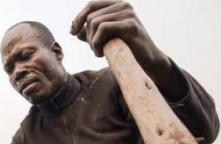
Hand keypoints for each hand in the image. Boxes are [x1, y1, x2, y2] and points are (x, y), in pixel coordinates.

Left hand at [70, 0, 185, 100]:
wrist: (147, 62)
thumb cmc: (127, 50)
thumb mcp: (106, 40)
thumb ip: (92, 33)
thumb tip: (75, 30)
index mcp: (118, 4)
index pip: (91, 5)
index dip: (79, 18)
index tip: (72, 33)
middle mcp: (124, 5)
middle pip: (91, 16)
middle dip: (87, 35)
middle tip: (94, 49)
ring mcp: (128, 13)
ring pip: (95, 23)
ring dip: (92, 42)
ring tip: (98, 52)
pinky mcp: (130, 25)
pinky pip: (103, 29)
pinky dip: (97, 43)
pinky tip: (101, 53)